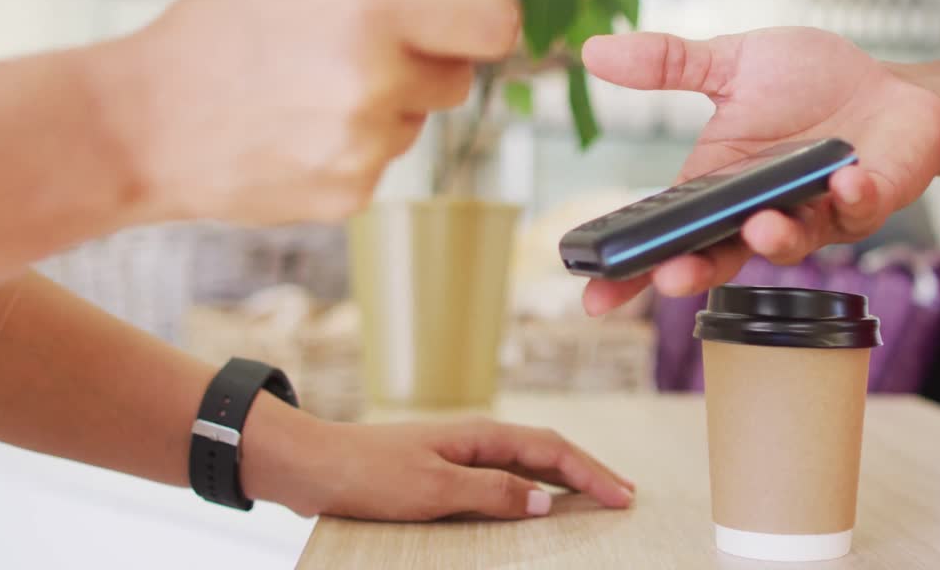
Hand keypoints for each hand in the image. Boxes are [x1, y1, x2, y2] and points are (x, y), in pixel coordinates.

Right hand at [95, 0, 519, 224]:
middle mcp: (376, 85)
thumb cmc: (213, 29)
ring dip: (390, 102)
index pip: (494, 23)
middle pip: (462, 75)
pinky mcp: (352, 194)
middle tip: (359, 44)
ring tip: (313, 88)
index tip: (466, 11)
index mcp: (369, 13)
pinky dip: (358, 145)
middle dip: (428, 56)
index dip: (487, 13)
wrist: (142, 124)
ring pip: (422, 119)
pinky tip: (301, 128)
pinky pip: (386, 160)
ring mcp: (365, 148)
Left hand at [248, 415, 635, 520]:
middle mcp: (475, 439)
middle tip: (625, 495)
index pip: (551, 450)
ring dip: (564, 479)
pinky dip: (530, 488)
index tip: (623, 497)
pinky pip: (501, 478)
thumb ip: (492, 493)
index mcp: (480, 436)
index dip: (591, 473)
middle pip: (546, 452)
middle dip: (588, 472)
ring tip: (595, 496)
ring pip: (526, 464)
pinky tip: (535, 503)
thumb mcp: (434, 490)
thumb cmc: (369, 474)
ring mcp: (460, 453)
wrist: (314, 466)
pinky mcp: (442, 471)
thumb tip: (545, 501)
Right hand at [580, 27, 939, 313]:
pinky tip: (844, 183)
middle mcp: (762, 210)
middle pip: (719, 256)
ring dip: (773, 240)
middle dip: (695, 271)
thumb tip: (592, 52)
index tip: (593, 299)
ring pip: (790, 243)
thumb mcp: (733, 63)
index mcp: (721, 185)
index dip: (631, 271)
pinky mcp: (868, 202)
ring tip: (759, 226)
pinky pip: (858, 209)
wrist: (892, 85)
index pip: (668, 232)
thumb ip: (668, 64)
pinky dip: (850, 199)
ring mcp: (815, 213)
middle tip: (671, 278)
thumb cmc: (814, 83)